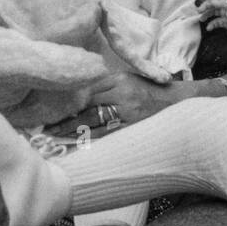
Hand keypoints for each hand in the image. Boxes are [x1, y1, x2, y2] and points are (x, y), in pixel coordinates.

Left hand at [41, 71, 210, 136]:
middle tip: (44, 130)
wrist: (182, 101)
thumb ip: (108, 84)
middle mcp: (122, 94)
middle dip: (65, 120)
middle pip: (86, 108)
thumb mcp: (131, 79)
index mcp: (119, 79)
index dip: (67, 102)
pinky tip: (78, 147)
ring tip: (56, 139)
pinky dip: (91, 141)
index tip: (49, 110)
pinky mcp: (135, 126)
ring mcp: (129, 112)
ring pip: (95, 123)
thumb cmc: (154, 90)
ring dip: (73, 132)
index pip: (87, 90)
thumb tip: (80, 95)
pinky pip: (108, 135)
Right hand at [197, 0, 226, 37]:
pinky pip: (217, 22)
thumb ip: (218, 3)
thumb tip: (208, 1)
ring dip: (207, 15)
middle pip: (214, 3)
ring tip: (201, 19)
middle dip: (206, 5)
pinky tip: (209, 28)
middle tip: (199, 10)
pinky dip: (212, 25)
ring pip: (214, 13)